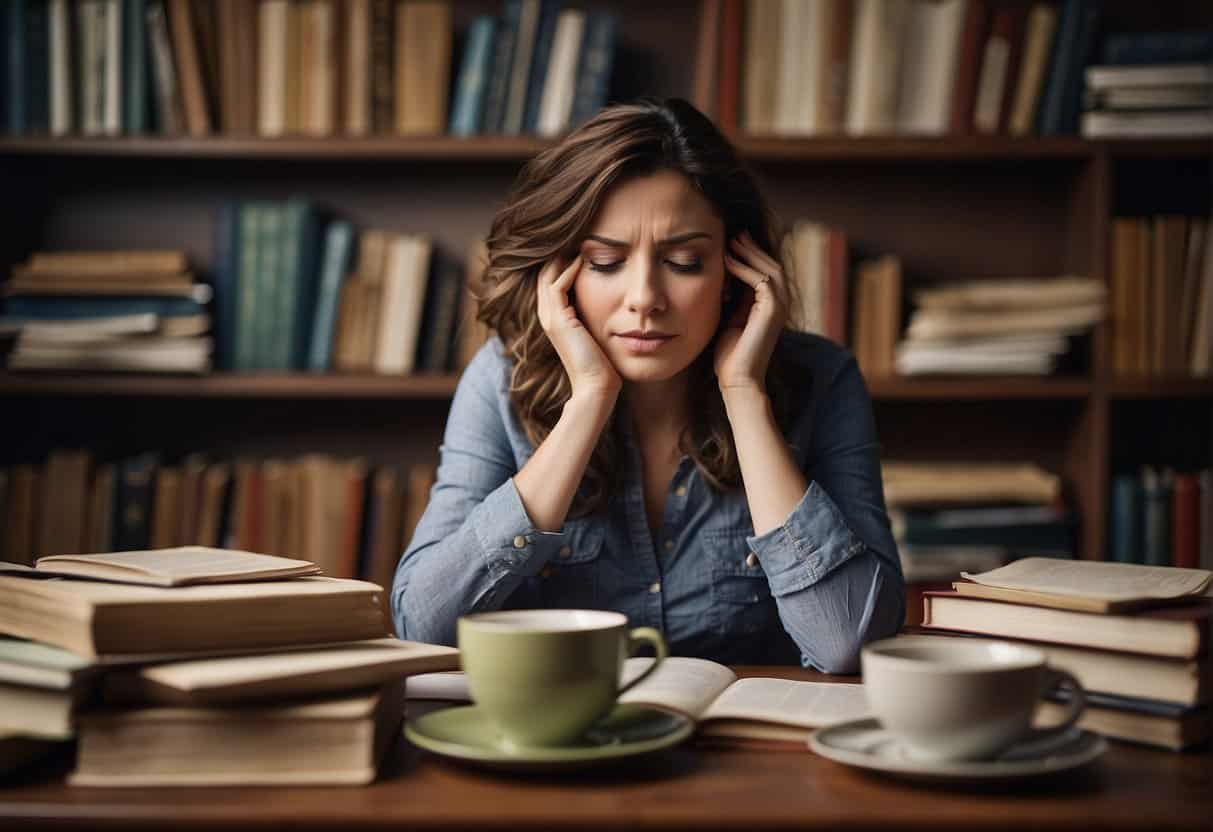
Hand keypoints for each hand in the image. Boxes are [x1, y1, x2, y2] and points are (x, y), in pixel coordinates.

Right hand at [536, 255, 621, 399]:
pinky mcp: (557, 320)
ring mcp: (549, 318)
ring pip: (547, 275)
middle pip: (544, 273)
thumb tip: (612, 299)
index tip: (581, 245)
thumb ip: (595, 313)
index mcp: (554, 318)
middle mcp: (547, 316)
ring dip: (562, 256)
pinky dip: (568, 270)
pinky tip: (582, 260)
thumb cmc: (602, 363)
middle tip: (577, 235)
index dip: (562, 261)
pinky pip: (556, 285)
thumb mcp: (597, 331)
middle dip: (559, 253)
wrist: (596, 385)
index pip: (551, 280)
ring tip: (578, 241)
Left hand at [716, 232, 788, 392]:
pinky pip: (761, 280)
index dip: (749, 255)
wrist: (737, 379)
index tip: (729, 242)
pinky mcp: (773, 310)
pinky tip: (728, 261)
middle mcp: (781, 304)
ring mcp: (780, 306)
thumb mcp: (729, 317)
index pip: (765, 271)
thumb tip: (722, 275)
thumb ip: (732, 297)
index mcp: (771, 305)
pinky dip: (744, 268)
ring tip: (731, 241)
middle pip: (771, 264)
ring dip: (749, 253)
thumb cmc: (729, 354)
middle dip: (752, 248)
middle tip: (733, 233)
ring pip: (769, 268)